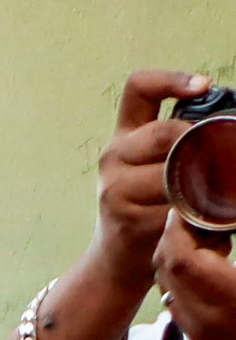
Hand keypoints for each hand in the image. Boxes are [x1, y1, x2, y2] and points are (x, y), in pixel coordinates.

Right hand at [96, 68, 209, 289]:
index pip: (139, 89)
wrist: (119, 259)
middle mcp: (114, 156)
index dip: (172, 80)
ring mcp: (116, 187)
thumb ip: (181, 144)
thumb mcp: (155, 166)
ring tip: (217, 188)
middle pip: (166, 133)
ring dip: (203, 179)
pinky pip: (172, 203)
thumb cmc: (150, 207)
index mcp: (126, 135)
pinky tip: (203, 214)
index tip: (203, 86)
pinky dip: (195, 208)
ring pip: (172, 169)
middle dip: (201, 142)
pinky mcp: (126, 216)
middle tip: (224, 154)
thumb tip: (229, 125)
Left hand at [160, 206, 235, 339]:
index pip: (181, 258)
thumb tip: (230, 217)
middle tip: (205, 217)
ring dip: (179, 256)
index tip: (193, 205)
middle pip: (167, 269)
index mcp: (229, 300)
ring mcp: (200, 334)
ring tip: (213, 239)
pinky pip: (178, 302)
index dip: (180, 227)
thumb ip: (235, 254)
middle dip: (177, 237)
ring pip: (168, 286)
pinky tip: (215, 266)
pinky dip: (185, 278)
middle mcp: (205, 320)